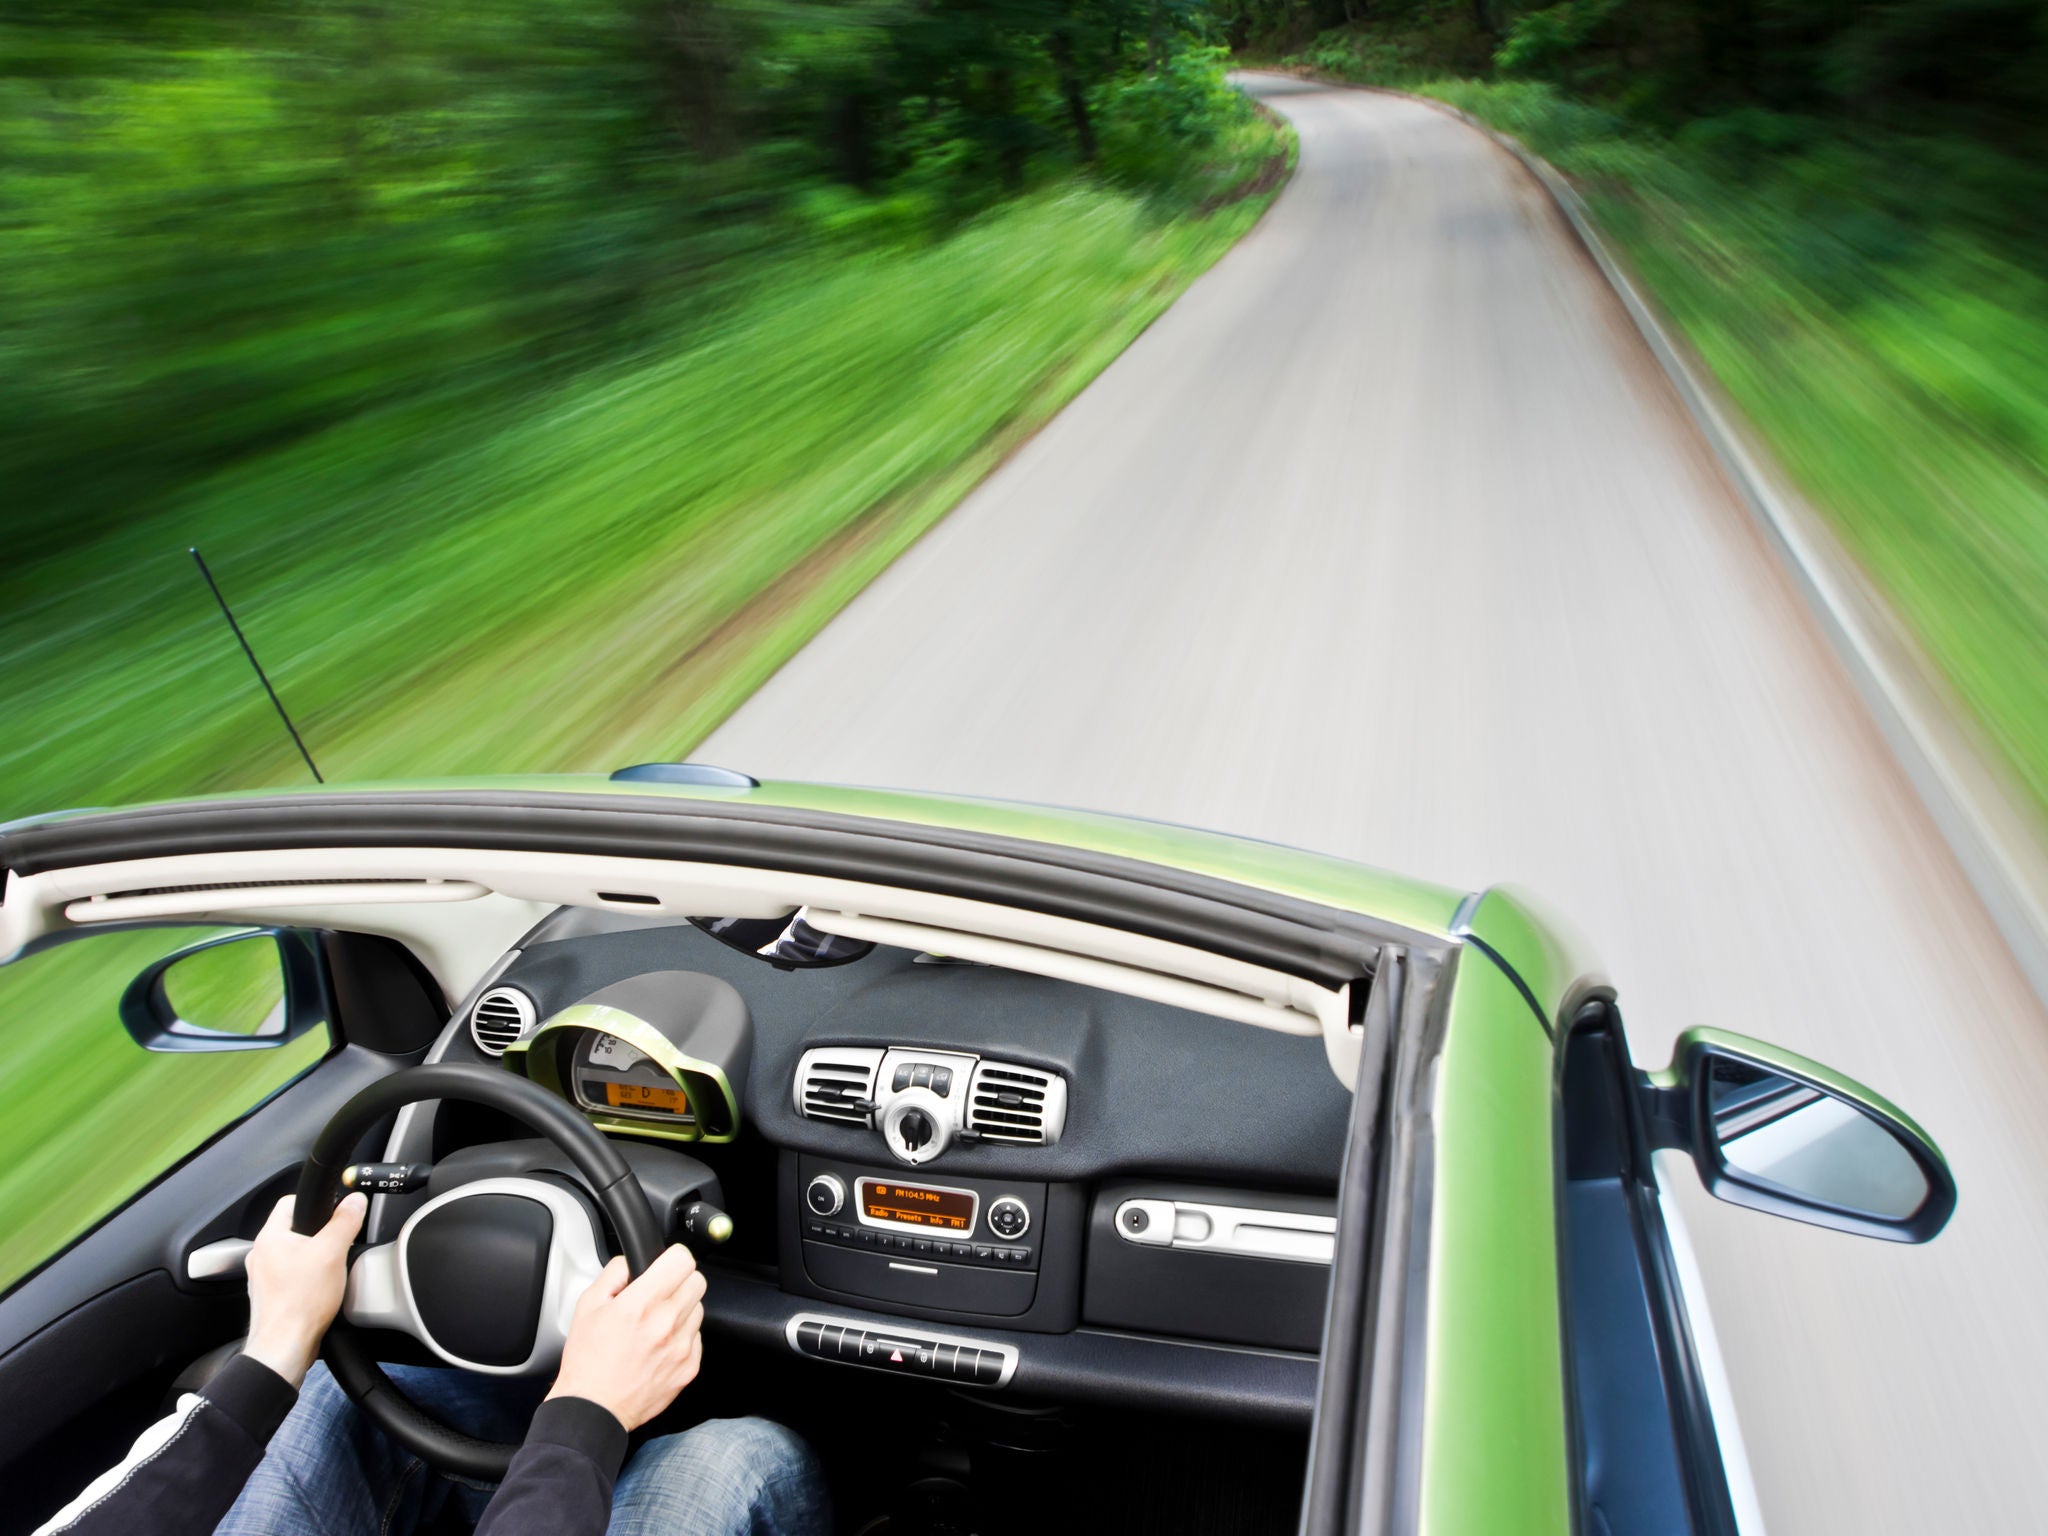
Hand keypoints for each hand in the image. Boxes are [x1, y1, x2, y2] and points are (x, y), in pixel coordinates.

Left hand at [242, 1192, 366, 1387]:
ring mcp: (263, 1277)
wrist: (285, 1346)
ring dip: (313, 1259)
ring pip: (293, 1254)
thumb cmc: (301, 1303)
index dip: (317, 1203)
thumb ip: (345, 1221)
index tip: (334, 1213)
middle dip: (319, 1235)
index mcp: (270, 1237)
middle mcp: (261, 1255)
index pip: (290, 1202)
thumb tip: (355, 1201)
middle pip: (295, 1229)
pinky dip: (306, 1280)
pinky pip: (291, 1277)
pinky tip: (320, 1291)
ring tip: (330, 1271)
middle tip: (336, 1246)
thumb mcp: (333, 1252)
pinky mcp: (270, 1296)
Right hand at [547, 1246, 706, 1430]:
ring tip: (656, 1323)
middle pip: (696, 1281)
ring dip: (682, 1309)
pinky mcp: (690, 1366)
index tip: (666, 1264)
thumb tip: (632, 1261)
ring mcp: (681, 1346)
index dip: (672, 1258)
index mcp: (641, 1304)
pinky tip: (660, 1345)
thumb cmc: (588, 1360)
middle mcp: (666, 1323)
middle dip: (679, 1282)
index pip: (682, 1260)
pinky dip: (682, 1336)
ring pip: (698, 1309)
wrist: (594, 1407)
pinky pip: (697, 1337)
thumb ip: (614, 1273)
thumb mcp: (588, 1305)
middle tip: (660, 1293)